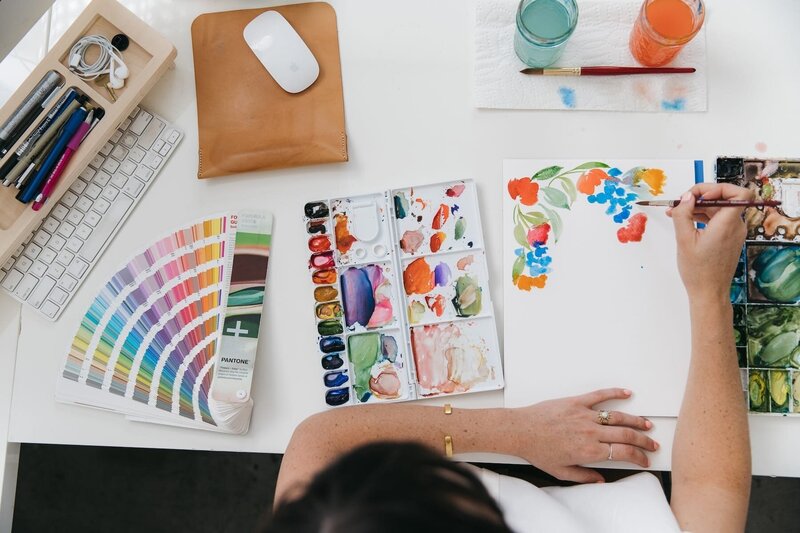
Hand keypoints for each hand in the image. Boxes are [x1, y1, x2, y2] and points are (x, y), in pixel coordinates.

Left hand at [508, 388, 657, 482]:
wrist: (521, 430)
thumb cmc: (538, 450)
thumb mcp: (561, 472)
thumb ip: (584, 477)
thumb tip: (600, 480)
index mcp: (589, 451)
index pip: (623, 453)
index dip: (639, 457)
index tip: (644, 460)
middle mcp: (591, 432)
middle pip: (626, 434)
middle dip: (644, 440)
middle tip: (653, 443)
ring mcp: (584, 415)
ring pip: (618, 416)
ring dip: (636, 420)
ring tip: (646, 423)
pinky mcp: (576, 402)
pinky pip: (600, 395)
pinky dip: (615, 392)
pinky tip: (626, 393)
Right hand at [667, 183, 752, 301]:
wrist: (709, 292)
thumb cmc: (698, 271)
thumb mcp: (684, 240)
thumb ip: (683, 214)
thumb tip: (686, 197)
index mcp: (728, 224)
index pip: (739, 193)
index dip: (720, 188)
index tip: (699, 196)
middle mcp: (736, 226)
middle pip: (725, 199)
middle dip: (702, 196)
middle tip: (681, 202)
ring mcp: (734, 232)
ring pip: (720, 208)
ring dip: (699, 206)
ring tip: (677, 212)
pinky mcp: (729, 238)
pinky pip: (718, 219)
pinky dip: (703, 216)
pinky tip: (686, 220)